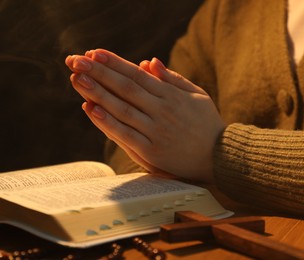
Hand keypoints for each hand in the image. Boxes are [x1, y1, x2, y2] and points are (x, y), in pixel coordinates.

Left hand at [65, 49, 225, 181]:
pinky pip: (126, 135)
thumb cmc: (207, 123)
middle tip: (75, 60)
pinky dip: (108, 122)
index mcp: (172, 95)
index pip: (137, 74)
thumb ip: (173, 79)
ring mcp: (157, 131)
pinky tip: (91, 109)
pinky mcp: (153, 151)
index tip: (94, 53)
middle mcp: (162, 111)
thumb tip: (149, 61)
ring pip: (122, 109)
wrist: (220, 156)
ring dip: (98, 93)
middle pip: (126, 88)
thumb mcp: (196, 95)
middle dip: (99, 72)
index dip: (114, 63)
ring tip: (77, 79)